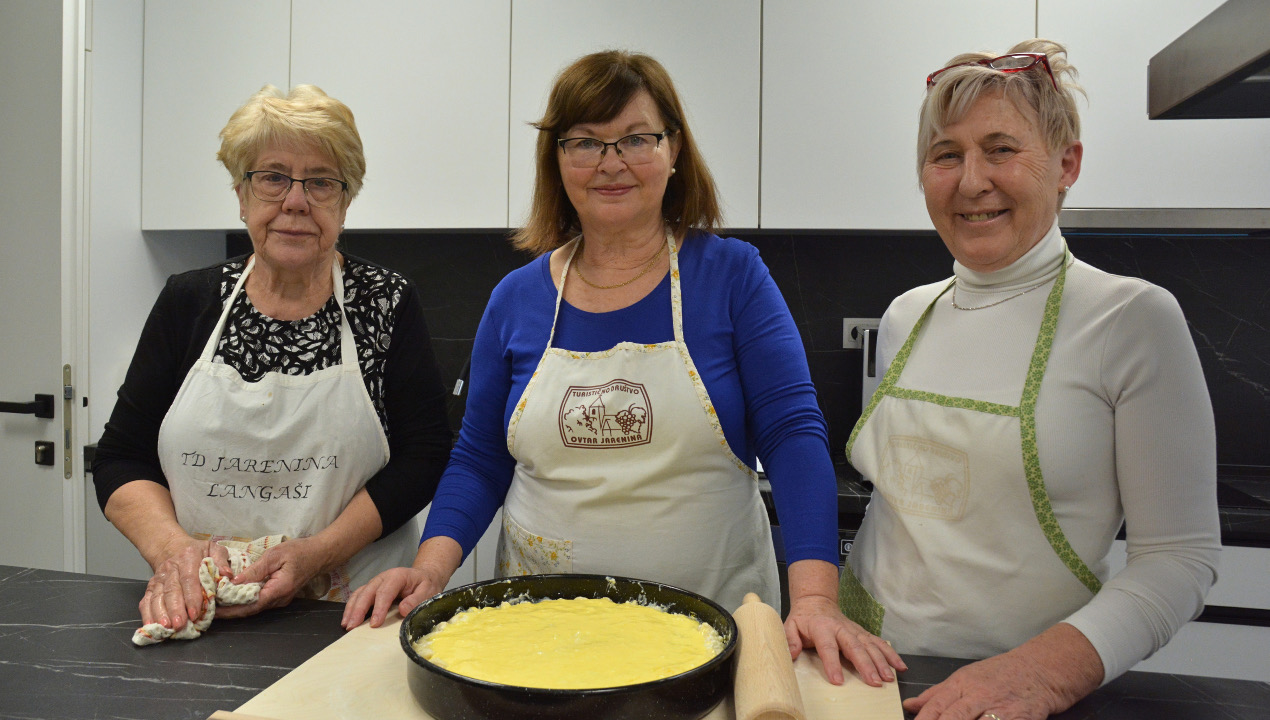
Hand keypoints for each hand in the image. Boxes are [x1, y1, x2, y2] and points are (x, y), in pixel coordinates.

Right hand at [139, 537, 230, 630]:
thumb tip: (227, 574)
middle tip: (179, 625)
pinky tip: (150, 626)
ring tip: (166, 627)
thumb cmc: (198, 552)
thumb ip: (221, 560)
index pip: (189, 579)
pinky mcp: (150, 587)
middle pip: (172, 590)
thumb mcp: (213, 549)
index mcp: (188, 557)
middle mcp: (171, 568)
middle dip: (175, 609)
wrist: (172, 547)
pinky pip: (146, 601)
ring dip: (160, 614)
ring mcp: (158, 579)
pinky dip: (147, 614)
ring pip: (157, 597)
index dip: (191, 597)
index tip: (195, 613)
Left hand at [219, 538, 327, 618]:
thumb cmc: (299, 551)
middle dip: (229, 611)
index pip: (251, 605)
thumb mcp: (275, 555)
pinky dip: (243, 601)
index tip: (214, 610)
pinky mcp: (278, 596)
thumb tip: (234, 581)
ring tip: (216, 603)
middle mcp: (279, 599)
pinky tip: (232, 596)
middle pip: (250, 610)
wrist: (319, 554)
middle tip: (208, 608)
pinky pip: (258, 601)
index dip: (231, 610)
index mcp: (278, 590)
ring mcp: (279, 599)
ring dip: (235, 607)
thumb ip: (255, 569)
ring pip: (253, 607)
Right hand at [342, 565, 446, 629]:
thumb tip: (403, 610)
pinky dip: (351, 608)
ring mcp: (375, 583)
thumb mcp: (428, 591)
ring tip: (347, 625)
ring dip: (351, 610)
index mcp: (397, 576)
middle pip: (368, 592)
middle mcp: (383, 578)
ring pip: (359, 594)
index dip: (379, 608)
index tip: (375, 623)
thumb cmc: (425, 585)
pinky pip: (358, 596)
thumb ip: (417, 600)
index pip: (385, 592)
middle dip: (359, 610)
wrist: (423, 576)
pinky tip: (347, 620)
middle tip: (353, 627)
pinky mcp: (371, 589)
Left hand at [784, 594, 905, 686]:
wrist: (816, 601)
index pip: (828, 647)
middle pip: (855, 647)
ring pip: (870, 645)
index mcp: (822, 628)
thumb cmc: (803, 618)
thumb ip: (789, 640)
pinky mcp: (863, 633)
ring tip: (888, 677)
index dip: (833, 664)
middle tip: (874, 682)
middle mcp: (841, 628)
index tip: (838, 681)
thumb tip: (792, 654)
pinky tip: (899, 666)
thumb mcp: (789, 626)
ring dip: (881, 661)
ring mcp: (855, 630)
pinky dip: (890, 654)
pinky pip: (879, 643)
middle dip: (866, 665)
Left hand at [904, 625, 1101, 719]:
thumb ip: (937, 694)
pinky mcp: (1019, 717)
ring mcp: (999, 707)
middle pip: (953, 717)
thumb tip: (910, 705)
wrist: (1041, 669)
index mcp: (962, 683)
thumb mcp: (966, 678)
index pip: (936, 705)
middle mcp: (978, 694)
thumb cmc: (1001, 674)